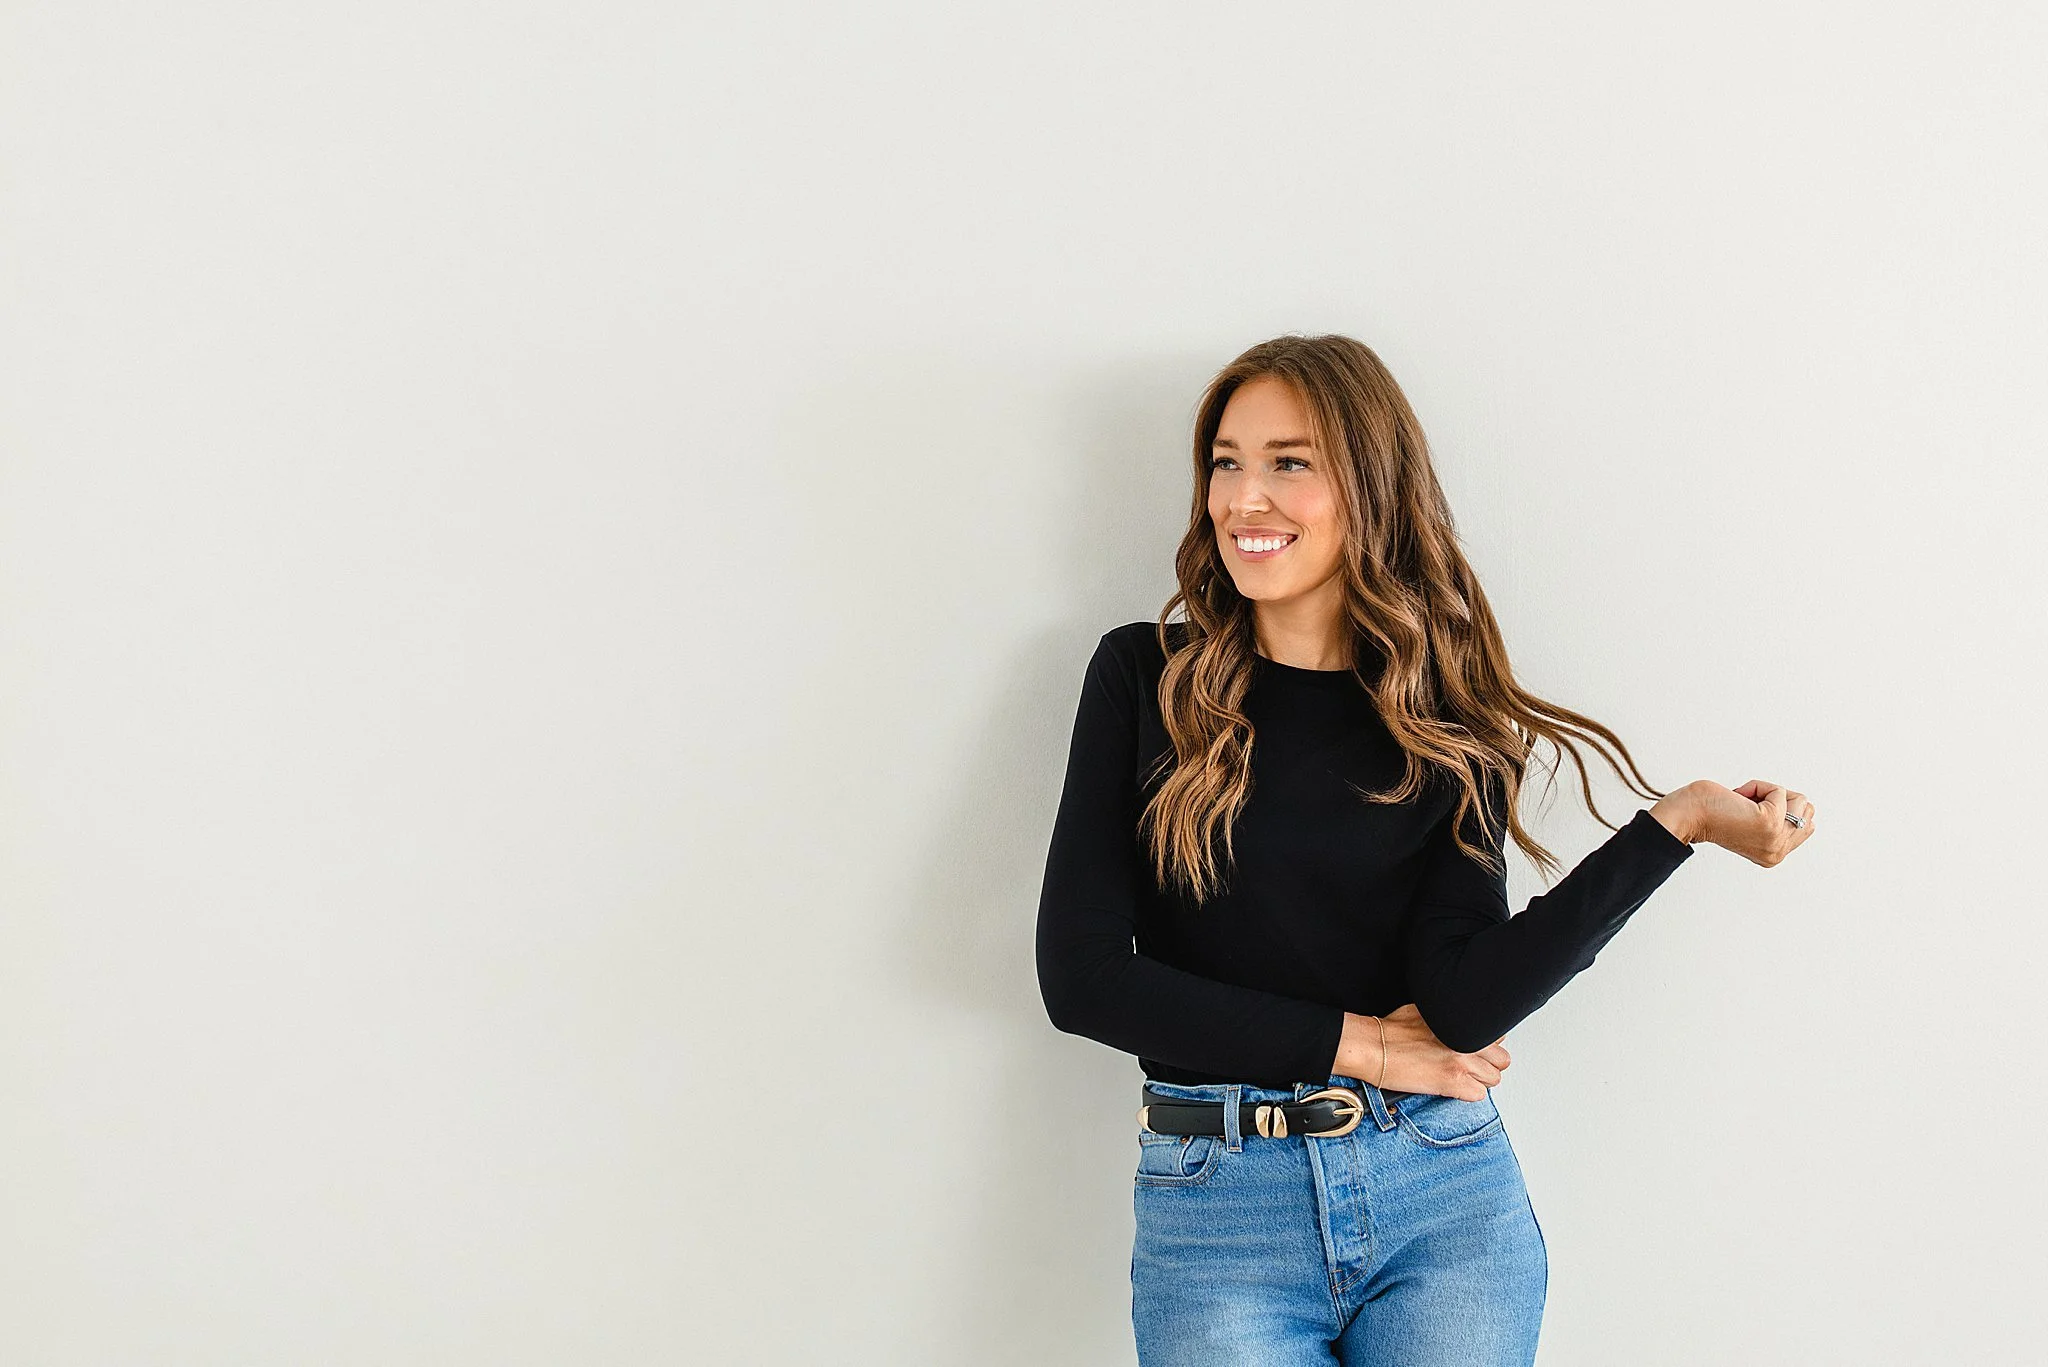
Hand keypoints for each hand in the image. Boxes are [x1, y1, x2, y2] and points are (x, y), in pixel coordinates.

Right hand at [1334, 1004, 1508, 1101]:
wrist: (1373, 1046)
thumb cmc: (1391, 1030)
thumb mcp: (1427, 1011)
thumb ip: (1452, 1020)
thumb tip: (1461, 1027)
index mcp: (1463, 1022)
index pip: (1497, 1036)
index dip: (1485, 1046)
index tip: (1475, 1050)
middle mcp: (1467, 1040)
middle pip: (1502, 1060)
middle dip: (1487, 1065)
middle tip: (1469, 1067)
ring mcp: (1462, 1061)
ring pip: (1493, 1079)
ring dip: (1478, 1081)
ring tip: (1458, 1078)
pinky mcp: (1453, 1082)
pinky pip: (1478, 1095)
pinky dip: (1466, 1095)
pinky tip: (1450, 1087)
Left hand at [1656, 778, 1816, 866]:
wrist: (1688, 814)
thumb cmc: (1711, 812)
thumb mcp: (1754, 822)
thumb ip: (1779, 822)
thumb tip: (1805, 806)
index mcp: (1774, 855)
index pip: (1805, 824)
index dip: (1781, 807)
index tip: (1752, 811)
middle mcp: (1777, 852)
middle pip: (1807, 811)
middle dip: (1779, 798)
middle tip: (1748, 805)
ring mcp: (1775, 839)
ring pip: (1799, 800)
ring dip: (1768, 792)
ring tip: (1744, 803)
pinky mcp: (1770, 822)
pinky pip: (1779, 790)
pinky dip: (1758, 786)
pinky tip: (1738, 798)